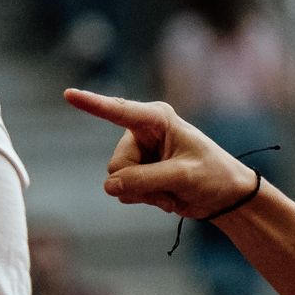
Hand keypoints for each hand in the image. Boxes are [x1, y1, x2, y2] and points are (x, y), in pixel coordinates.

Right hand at [63, 91, 262, 219]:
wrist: (225, 196)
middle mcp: (142, 133)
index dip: (92, 103)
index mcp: (157, 119)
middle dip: (141, 182)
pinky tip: (168, 196)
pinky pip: (124, 191)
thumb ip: (145, 179)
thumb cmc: (213, 175)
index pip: (119, 111)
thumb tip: (109, 187)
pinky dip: (147, 200)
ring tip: (173, 190)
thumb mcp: (183, 176)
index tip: (68, 95)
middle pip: (117, 164)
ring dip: (146, 194)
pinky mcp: (138, 174)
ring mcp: (138, 155)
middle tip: (172, 185)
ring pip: (118, 181)